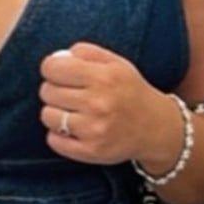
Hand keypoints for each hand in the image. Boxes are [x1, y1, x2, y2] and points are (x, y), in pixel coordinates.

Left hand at [38, 41, 182, 165]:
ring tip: (70, 112)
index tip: (58, 74)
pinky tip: (72, 130)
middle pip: (47, 91)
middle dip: (53, 90)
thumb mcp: (116, 63)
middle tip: (68, 94)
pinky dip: (58, 135)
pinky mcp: (90, 151)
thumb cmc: (130, 91)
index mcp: (103, 77)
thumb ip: (86, 53)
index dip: (51, 69)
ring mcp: (94, 129)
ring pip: (47, 116)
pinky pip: (54, 140)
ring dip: (54, 113)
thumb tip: (56, 57)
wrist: (156, 127)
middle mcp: (98, 103)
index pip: (52, 68)